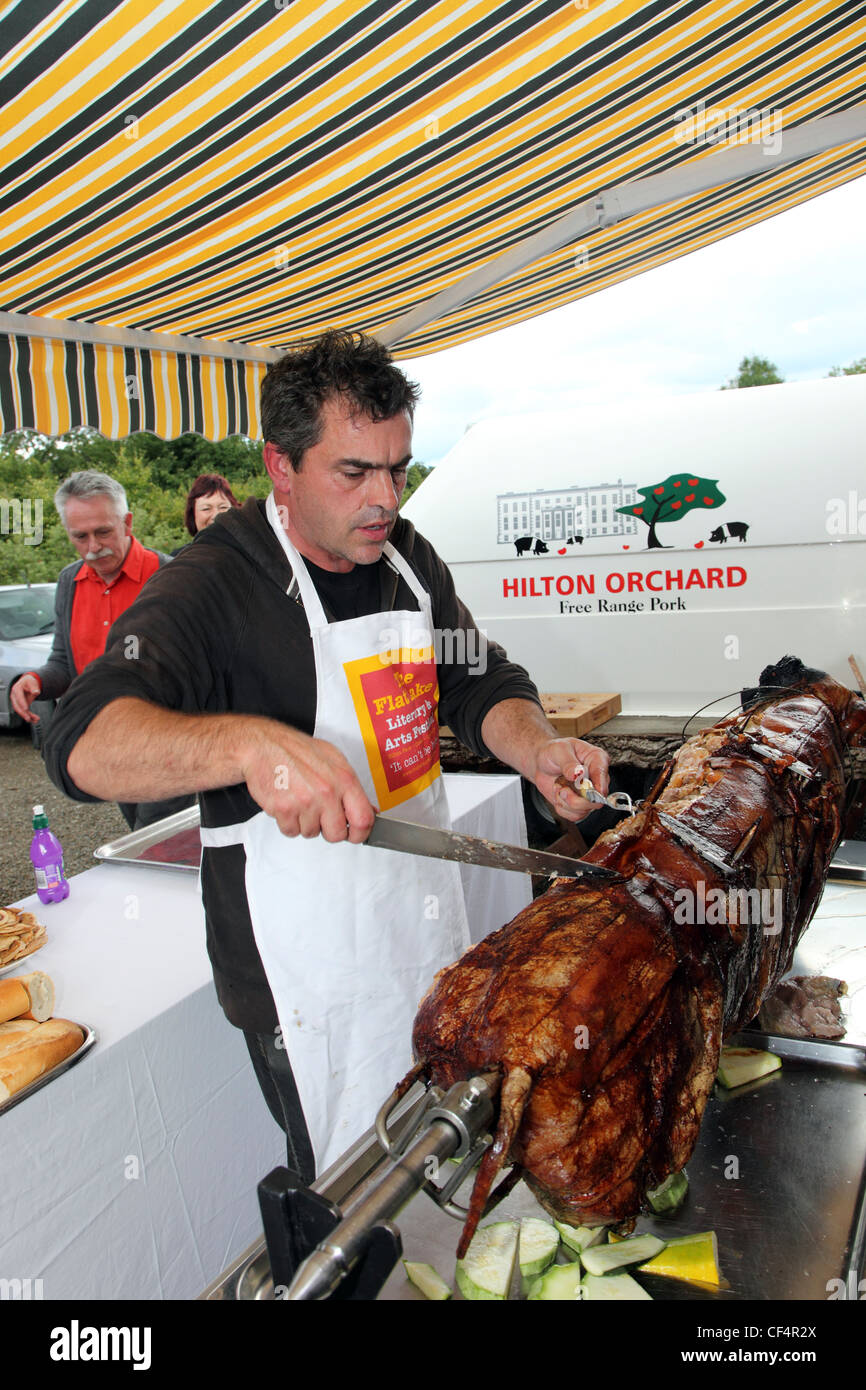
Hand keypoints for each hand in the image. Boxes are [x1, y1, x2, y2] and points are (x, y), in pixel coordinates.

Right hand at [10, 674, 41, 722]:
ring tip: (35, 720)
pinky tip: (34, 719)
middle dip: (23, 713)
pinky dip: (29, 716)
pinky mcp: (21, 705)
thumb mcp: (32, 682)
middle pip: (17, 706)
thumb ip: (34, 687)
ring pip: (20, 711)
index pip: (19, 697)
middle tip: (28, 718)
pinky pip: (24, 712)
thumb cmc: (29, 682)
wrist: (28, 683)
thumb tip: (36, 692)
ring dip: (27, 716)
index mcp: (17, 689)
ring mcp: (17, 702)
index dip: (22, 703)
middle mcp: (15, 696)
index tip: (26, 709)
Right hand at [239, 723, 375, 842]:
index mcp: (344, 779)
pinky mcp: (283, 809)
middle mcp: (326, 791)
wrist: (262, 745)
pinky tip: (287, 804)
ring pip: (311, 833)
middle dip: (329, 830)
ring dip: (305, 823)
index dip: (360, 833)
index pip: (364, 819)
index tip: (355, 835)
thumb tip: (369, 809)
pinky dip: (288, 823)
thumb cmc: (296, 750)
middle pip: (337, 834)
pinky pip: (291, 831)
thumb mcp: (333, 759)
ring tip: (299, 801)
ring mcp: (305, 802)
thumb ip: (351, 786)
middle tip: (321, 816)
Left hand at [532, 738, 610, 822]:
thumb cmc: (554, 752)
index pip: (603, 774)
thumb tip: (578, 774)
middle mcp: (597, 778)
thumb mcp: (559, 750)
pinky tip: (558, 795)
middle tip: (562, 790)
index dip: (598, 784)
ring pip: (585, 809)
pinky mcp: (581, 804)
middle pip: (597, 799)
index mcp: (597, 759)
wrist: (542, 763)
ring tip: (558, 788)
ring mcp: (590, 793)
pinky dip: (562, 808)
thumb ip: (569, 763)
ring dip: (566, 802)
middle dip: (576, 799)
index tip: (587, 788)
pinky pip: (575, 815)